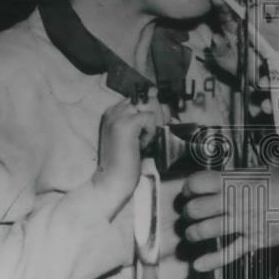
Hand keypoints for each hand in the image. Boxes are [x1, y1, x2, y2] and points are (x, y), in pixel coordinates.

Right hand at [90, 89, 158, 218]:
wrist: (112, 181)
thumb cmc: (127, 162)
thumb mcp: (137, 135)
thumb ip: (147, 120)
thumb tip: (167, 107)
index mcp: (114, 111)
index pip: (143, 96)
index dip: (154, 111)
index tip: (151, 129)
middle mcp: (114, 110)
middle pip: (149, 98)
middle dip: (157, 117)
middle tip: (147, 138)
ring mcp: (118, 116)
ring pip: (152, 106)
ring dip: (154, 126)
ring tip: (142, 143)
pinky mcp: (126, 124)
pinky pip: (151, 117)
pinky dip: (151, 133)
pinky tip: (141, 145)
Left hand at [182, 166, 278, 271]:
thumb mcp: (262, 171)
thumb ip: (238, 179)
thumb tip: (219, 184)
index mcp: (237, 180)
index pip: (198, 183)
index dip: (188, 188)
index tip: (188, 192)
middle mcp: (237, 201)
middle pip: (196, 208)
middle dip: (188, 213)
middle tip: (188, 214)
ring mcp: (245, 222)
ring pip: (206, 231)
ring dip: (194, 234)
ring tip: (193, 234)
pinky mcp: (255, 240)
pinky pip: (228, 253)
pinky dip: (210, 261)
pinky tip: (198, 265)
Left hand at [208, 0, 278, 74]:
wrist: (270, 76)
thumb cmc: (246, 68)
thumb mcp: (227, 62)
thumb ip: (219, 50)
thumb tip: (215, 38)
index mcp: (231, 22)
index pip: (224, 6)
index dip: (220, 0)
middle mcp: (245, 15)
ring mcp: (262, 14)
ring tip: (247, 0)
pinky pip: (277, 4)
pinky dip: (271, 3)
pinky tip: (265, 9)